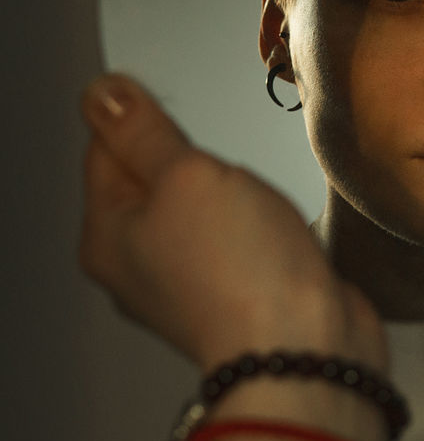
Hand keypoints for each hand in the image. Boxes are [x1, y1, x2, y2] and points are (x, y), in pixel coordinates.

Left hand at [79, 73, 386, 374]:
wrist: (305, 347)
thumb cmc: (242, 270)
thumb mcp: (185, 175)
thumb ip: (144, 131)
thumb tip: (103, 93)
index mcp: (107, 235)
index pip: (105, 148)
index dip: (146, 118)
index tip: (184, 116)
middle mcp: (140, 264)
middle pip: (158, 178)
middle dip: (201, 160)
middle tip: (227, 171)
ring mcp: (190, 282)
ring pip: (205, 207)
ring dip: (237, 193)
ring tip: (257, 207)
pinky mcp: (239, 293)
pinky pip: (242, 238)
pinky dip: (262, 226)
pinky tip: (278, 232)